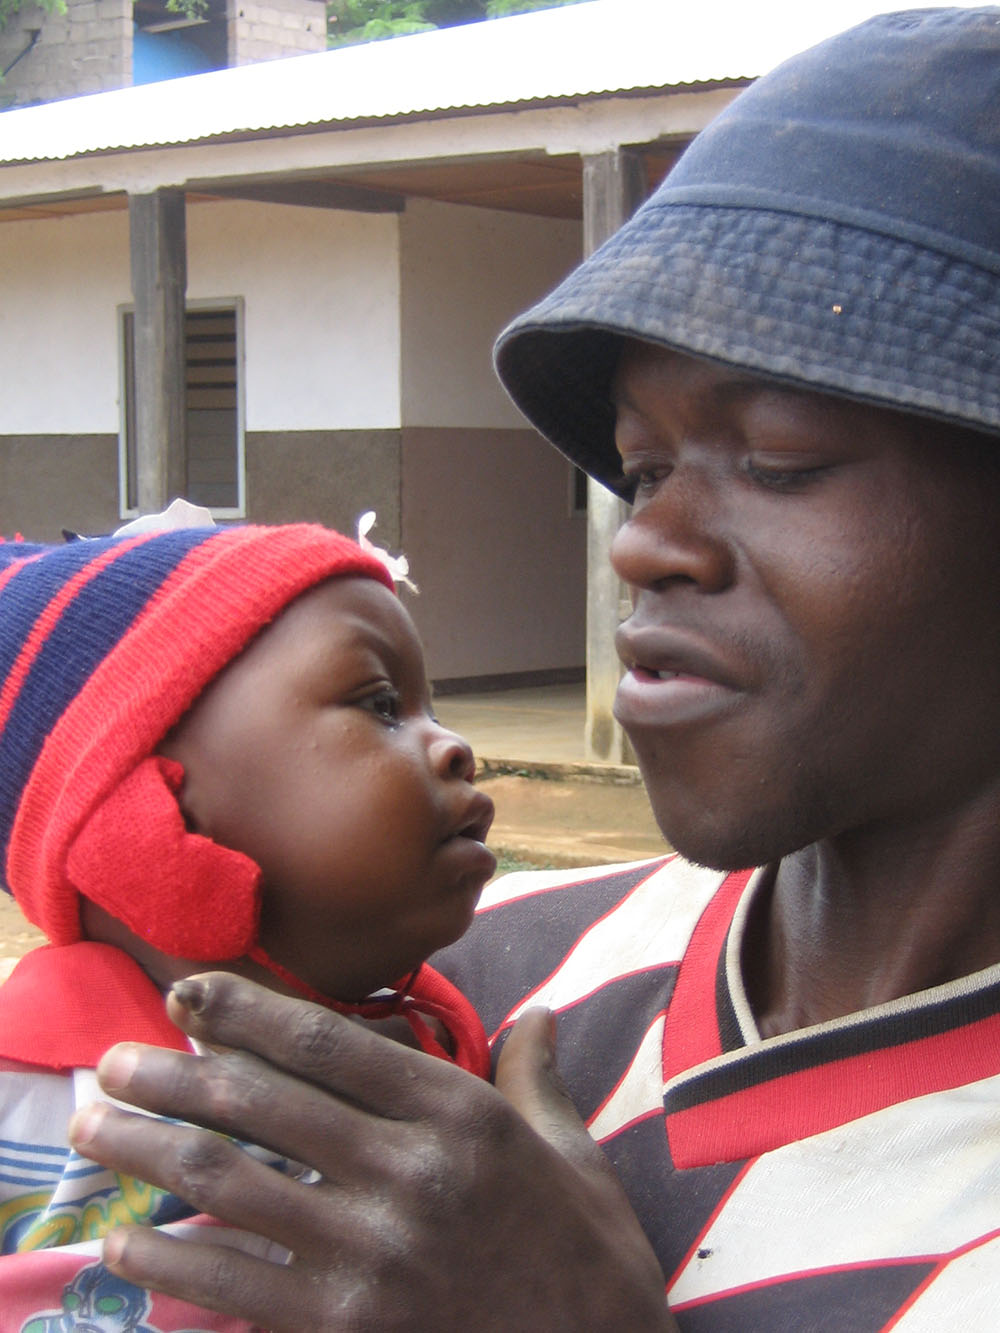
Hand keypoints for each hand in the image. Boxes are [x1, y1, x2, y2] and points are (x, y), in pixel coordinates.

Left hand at [68, 972, 674, 1331]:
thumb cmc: (587, 1255)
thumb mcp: (572, 1153)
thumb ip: (534, 1075)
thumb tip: (540, 1014)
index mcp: (461, 1116)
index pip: (332, 1045)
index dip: (249, 1010)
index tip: (188, 990)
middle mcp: (409, 1174)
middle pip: (263, 1106)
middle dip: (173, 1075)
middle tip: (111, 1060)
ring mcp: (373, 1256)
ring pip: (233, 1185)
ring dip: (150, 1151)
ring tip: (95, 1128)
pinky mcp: (347, 1329)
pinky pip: (236, 1285)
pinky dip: (171, 1261)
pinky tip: (128, 1243)